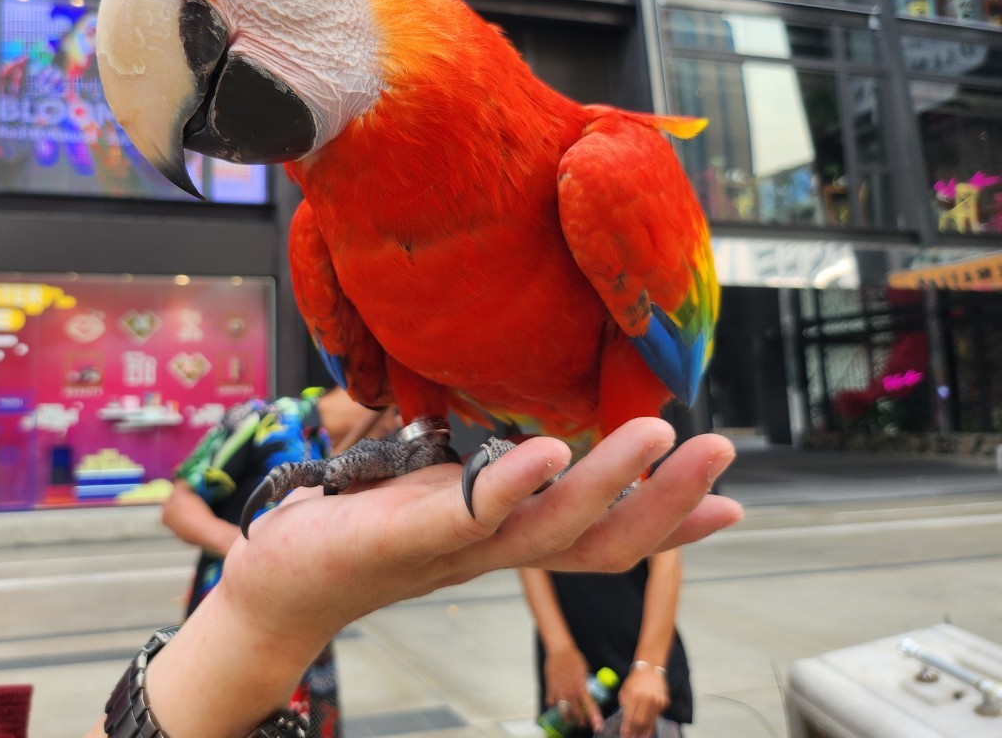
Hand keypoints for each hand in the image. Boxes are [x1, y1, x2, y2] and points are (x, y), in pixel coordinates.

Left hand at [228, 417, 737, 643]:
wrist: (278, 576)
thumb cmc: (360, 527)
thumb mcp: (438, 495)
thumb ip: (488, 477)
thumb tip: (536, 441)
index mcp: (502, 535)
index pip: (600, 535)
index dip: (668, 524)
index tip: (731, 502)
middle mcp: (488, 549)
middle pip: (593, 539)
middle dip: (663, 502)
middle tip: (720, 452)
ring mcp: (446, 547)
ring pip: (542, 527)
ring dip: (604, 482)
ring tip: (656, 436)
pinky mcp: (395, 536)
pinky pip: (459, 515)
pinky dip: (506, 487)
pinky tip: (544, 450)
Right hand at [544, 645, 602, 732]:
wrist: (560, 650)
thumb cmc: (573, 657)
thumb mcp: (584, 671)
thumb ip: (584, 683)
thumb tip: (585, 689)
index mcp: (581, 687)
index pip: (589, 705)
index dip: (594, 717)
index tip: (598, 726)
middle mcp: (570, 691)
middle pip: (576, 713)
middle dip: (580, 720)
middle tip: (582, 723)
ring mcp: (559, 690)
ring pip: (563, 711)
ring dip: (567, 717)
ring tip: (569, 719)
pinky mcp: (551, 687)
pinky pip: (551, 701)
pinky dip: (553, 705)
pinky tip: (556, 704)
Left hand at [617, 664, 669, 737]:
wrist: (650, 669)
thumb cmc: (635, 680)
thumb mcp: (625, 690)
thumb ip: (624, 705)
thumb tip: (625, 721)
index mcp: (634, 695)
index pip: (629, 717)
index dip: (627, 728)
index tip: (624, 735)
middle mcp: (647, 698)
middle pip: (640, 722)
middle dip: (635, 732)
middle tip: (632, 737)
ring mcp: (657, 701)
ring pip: (650, 722)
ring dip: (644, 731)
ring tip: (640, 737)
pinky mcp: (664, 702)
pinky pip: (656, 716)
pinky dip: (651, 723)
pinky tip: (647, 728)